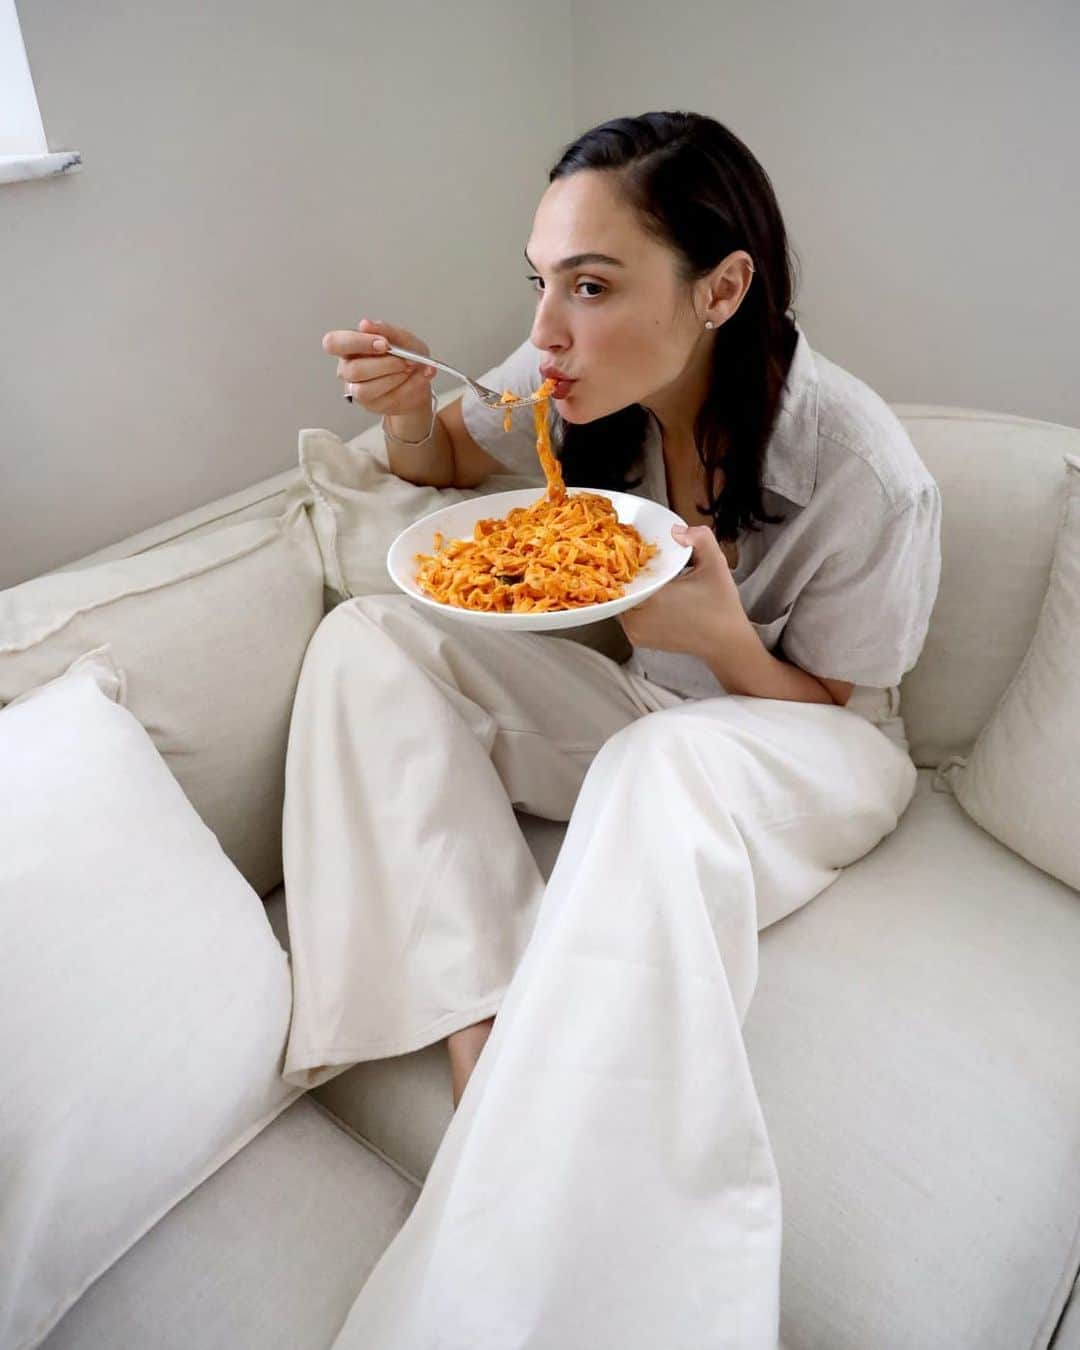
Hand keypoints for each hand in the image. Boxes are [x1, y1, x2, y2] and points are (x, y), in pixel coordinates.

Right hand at [321, 318, 435, 415]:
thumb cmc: (405, 354)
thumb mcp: (401, 337)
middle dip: (385, 364)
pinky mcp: (371, 405)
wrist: (419, 377)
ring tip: (410, 369)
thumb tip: (365, 325)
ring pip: (366, 390)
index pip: (333, 343)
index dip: (356, 343)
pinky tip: (416, 378)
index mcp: (348, 346)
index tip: (384, 344)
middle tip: (406, 359)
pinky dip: (406, 388)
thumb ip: (385, 330)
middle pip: (354, 370)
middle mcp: (347, 369)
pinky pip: (385, 400)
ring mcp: (356, 389)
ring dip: (394, 378)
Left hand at [617, 524, 748, 654]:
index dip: (624, 557)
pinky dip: (632, 601)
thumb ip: (699, 538)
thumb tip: (676, 529)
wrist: (725, 642)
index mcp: (652, 600)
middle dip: (626, 571)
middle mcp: (637, 619)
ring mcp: (634, 632)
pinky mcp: (637, 640)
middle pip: (618, 587)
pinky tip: (645, 591)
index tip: (627, 543)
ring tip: (642, 573)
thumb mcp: (715, 564)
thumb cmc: (721, 605)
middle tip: (634, 555)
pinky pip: (625, 614)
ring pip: (620, 600)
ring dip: (629, 587)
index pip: (623, 574)